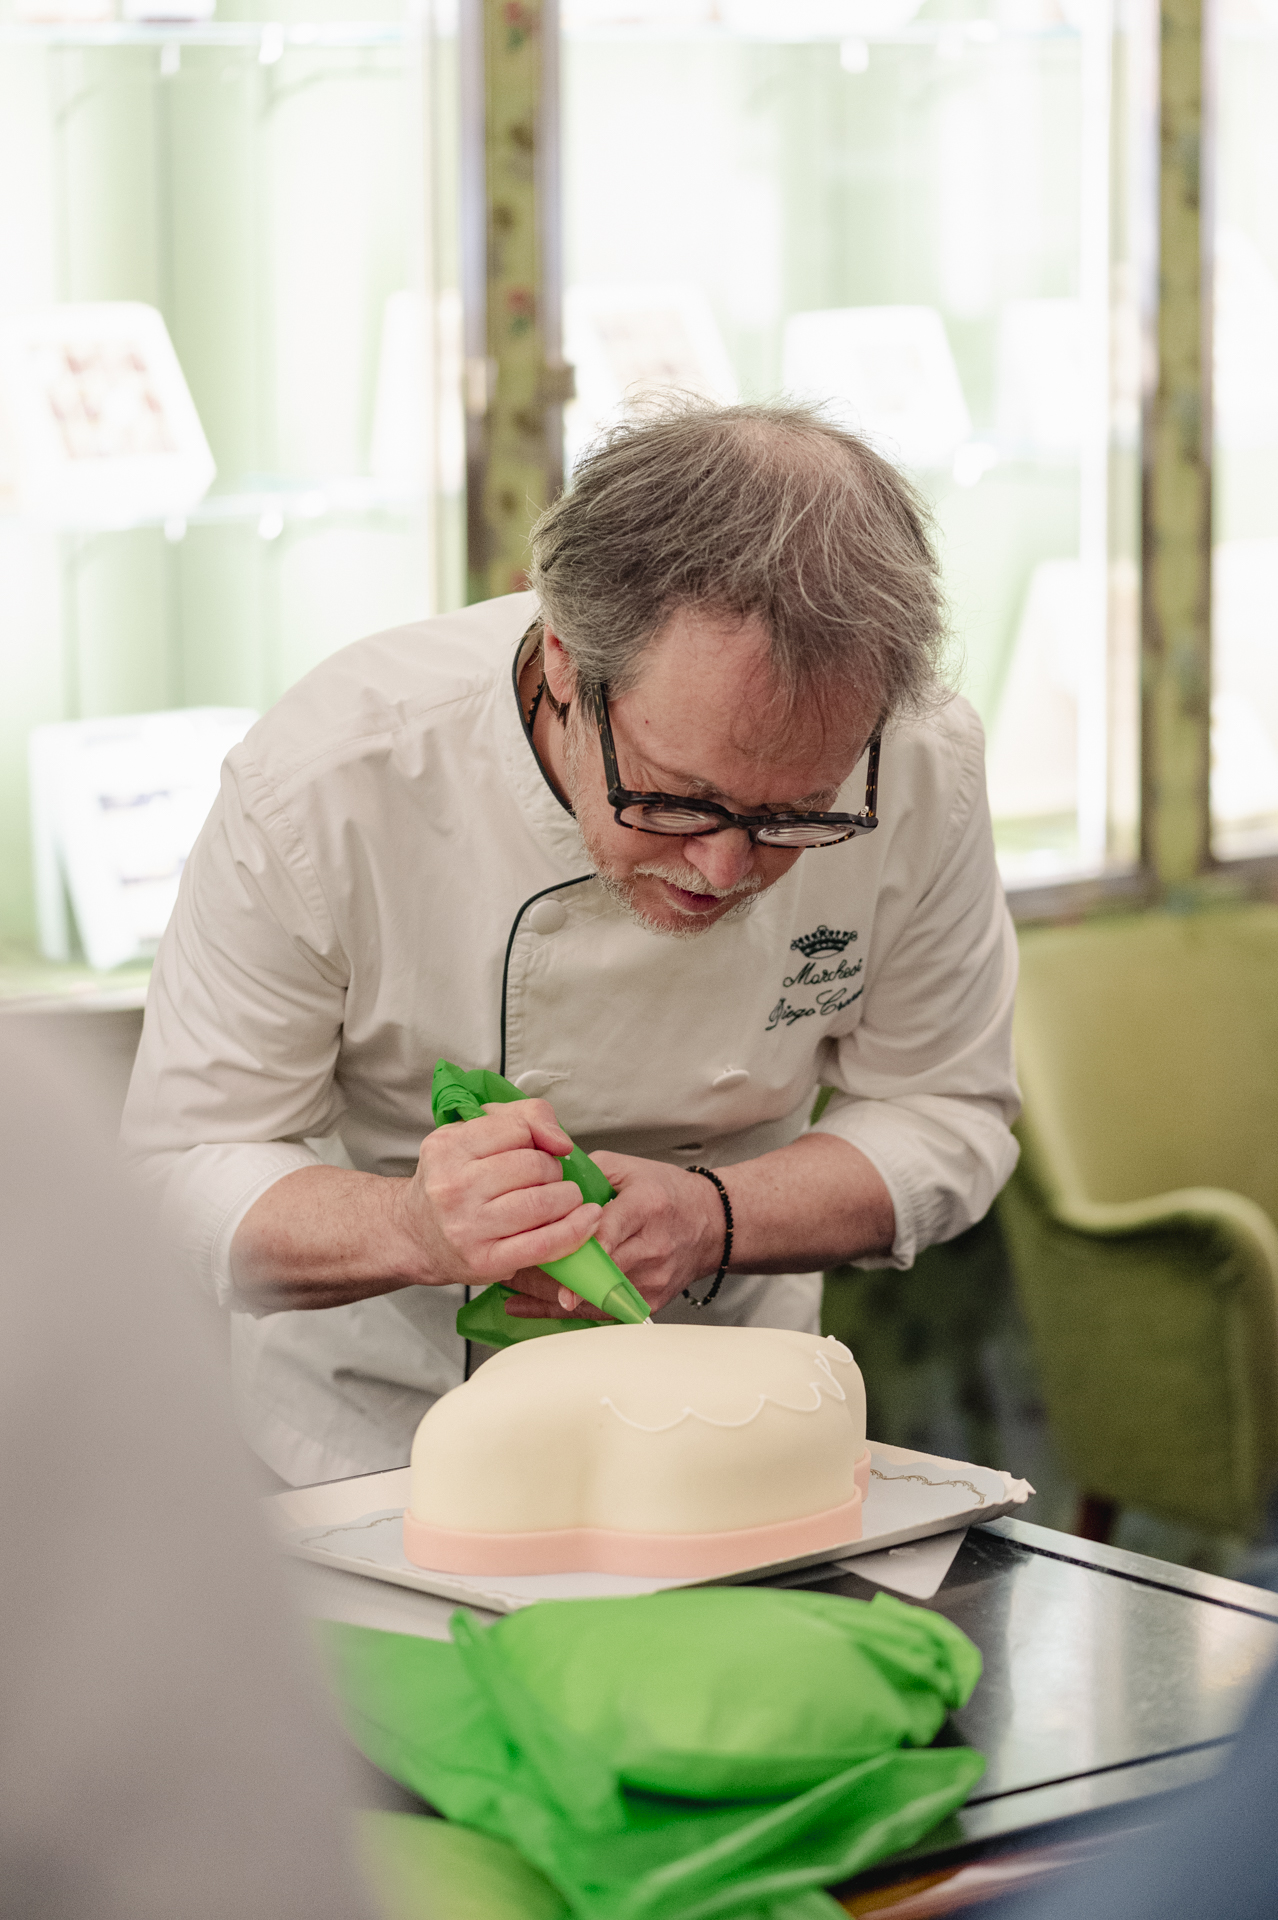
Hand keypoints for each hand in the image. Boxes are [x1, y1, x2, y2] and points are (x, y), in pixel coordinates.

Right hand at [397, 1100, 603, 1288]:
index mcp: (447, 1147)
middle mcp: (452, 1186)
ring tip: (564, 1198)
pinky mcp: (485, 1260)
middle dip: (552, 1169)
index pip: (518, 1127)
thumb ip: (523, 1117)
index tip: (538, 1148)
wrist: (416, 1234)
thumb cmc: (452, 1181)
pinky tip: (587, 1220)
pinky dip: (574, 1230)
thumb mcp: (472, 1133)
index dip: (538, 1136)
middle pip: (533, 1165)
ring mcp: (467, 1226)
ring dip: (567, 1198)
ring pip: (542, 1202)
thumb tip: (561, 1141)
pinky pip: (544, 1243)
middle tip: (547, 1178)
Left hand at [503, 1151, 724, 1319]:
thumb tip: (544, 1180)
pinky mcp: (649, 1302)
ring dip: (551, 1296)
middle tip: (509, 1268)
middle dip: (550, 1272)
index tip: (546, 1259)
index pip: (609, 1231)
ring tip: (513, 1290)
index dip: (577, 1248)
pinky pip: (603, 1311)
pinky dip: (568, 1310)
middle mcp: (651, 1248)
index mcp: (646, 1208)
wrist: (712, 1226)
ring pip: (594, 1296)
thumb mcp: (630, 1169)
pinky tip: (535, 1306)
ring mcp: (652, 1281)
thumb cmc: (669, 1195)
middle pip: (595, 1270)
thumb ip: (587, 1172)